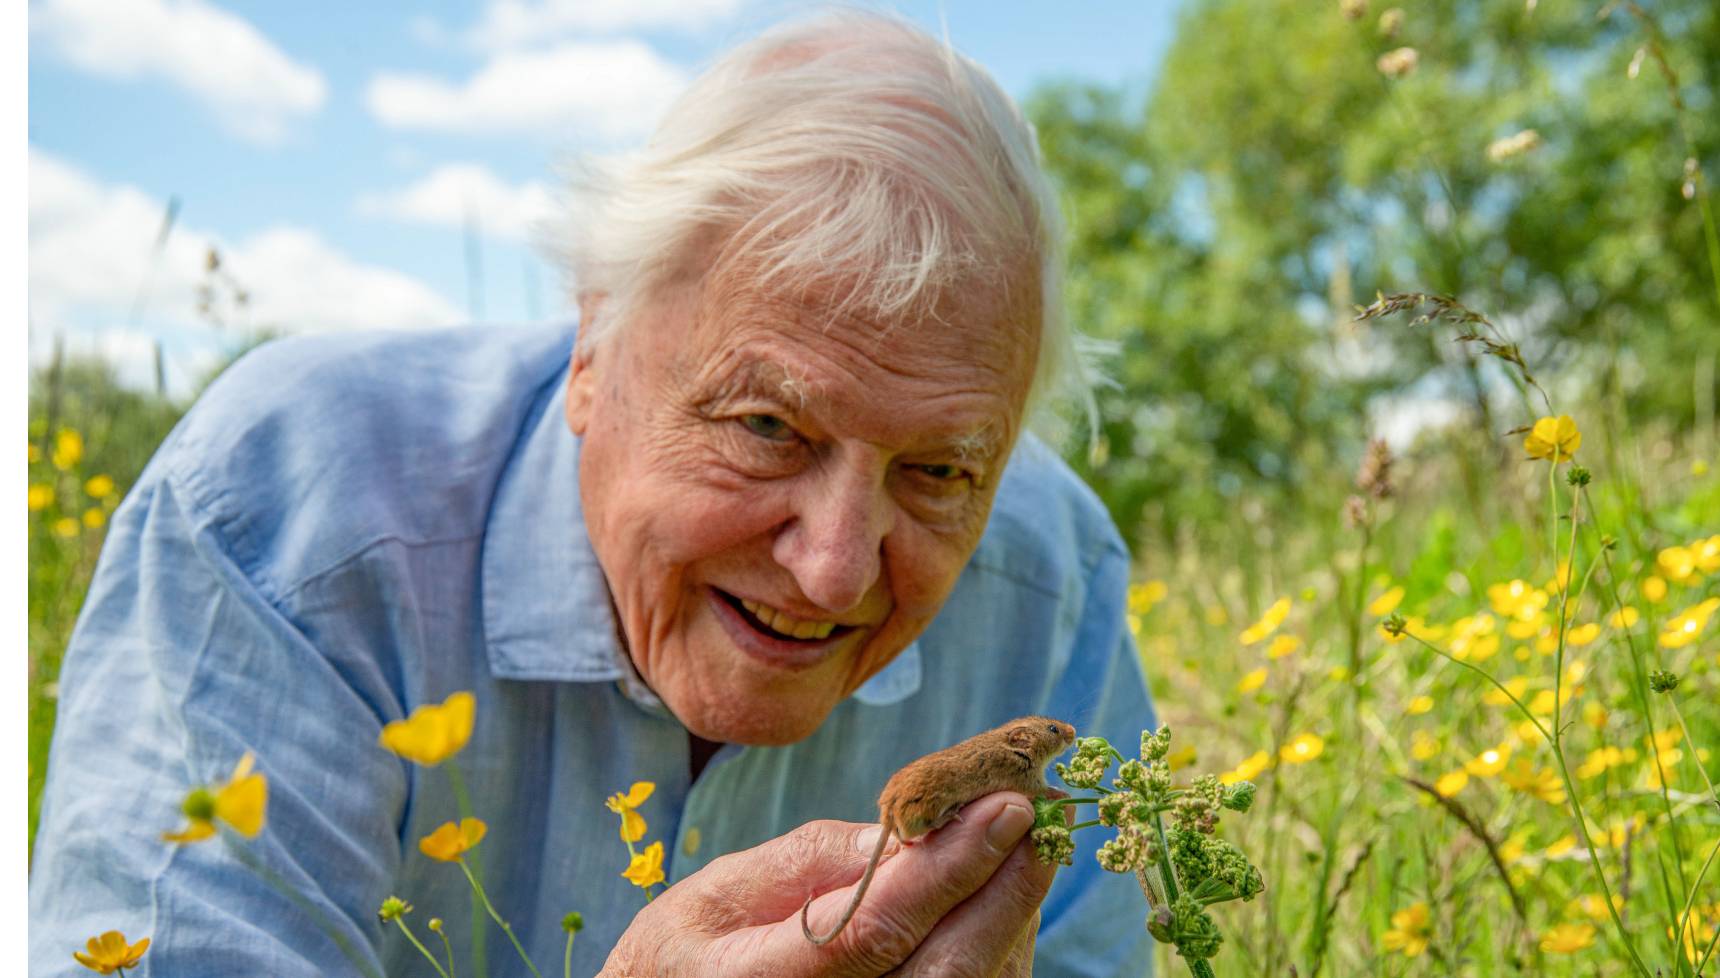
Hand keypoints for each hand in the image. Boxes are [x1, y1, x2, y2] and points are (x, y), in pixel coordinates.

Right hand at [599, 791, 1055, 976]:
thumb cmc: (686, 952)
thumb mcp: (721, 889)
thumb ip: (815, 861)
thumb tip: (911, 828)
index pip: (874, 926)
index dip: (947, 867)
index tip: (1005, 807)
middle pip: (938, 971)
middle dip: (1002, 892)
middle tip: (1044, 820)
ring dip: (1007, 920)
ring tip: (1031, 850)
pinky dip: (991, 954)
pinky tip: (1001, 902)